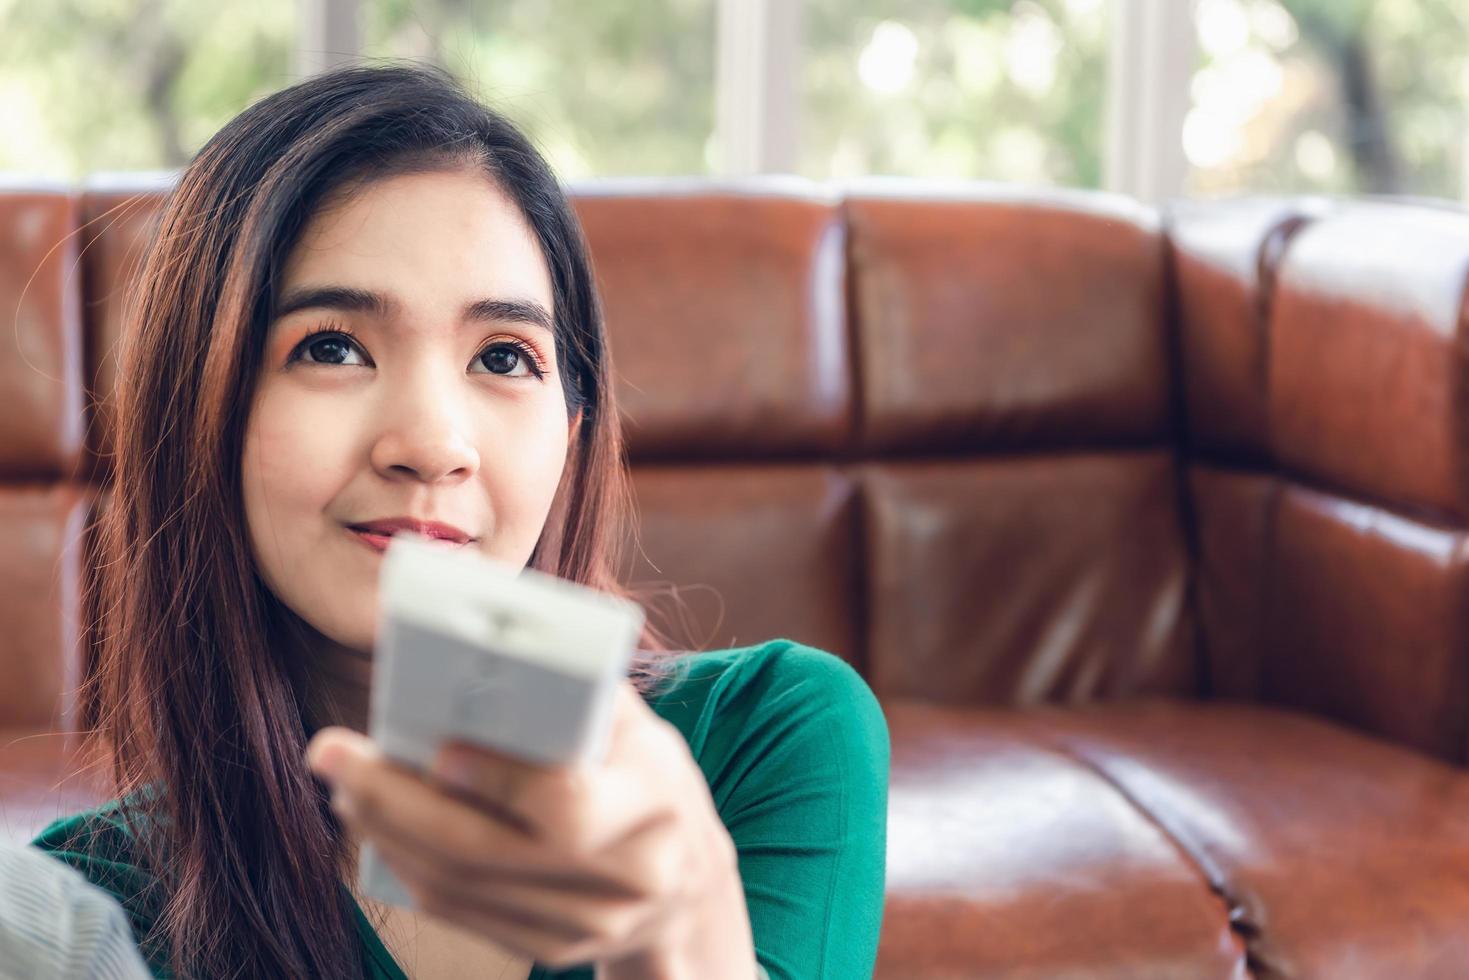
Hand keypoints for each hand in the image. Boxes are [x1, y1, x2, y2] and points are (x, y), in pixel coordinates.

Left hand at [306, 680, 756, 976]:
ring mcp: (584, 927)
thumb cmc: (654, 781)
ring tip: (344, 785)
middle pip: (485, 852)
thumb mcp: (642, 731)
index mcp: (652, 810)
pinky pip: (463, 913)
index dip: (496, 781)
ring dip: (387, 834)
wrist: (689, 885)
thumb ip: (580, 698)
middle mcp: (622, 880)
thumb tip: (491, 659)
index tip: (436, 750)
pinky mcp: (551, 949)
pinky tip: (381, 830)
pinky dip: (411, 868)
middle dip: (395, 802)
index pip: (564, 808)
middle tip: (331, 756)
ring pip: (460, 888)